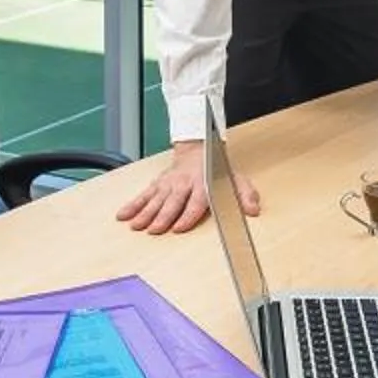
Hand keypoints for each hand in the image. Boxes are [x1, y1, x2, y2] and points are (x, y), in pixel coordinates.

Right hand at [115, 141, 260, 234]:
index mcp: (203, 184)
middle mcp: (184, 183)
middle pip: (172, 202)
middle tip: (154, 229)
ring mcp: (169, 183)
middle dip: (162, 216)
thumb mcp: (236, 180)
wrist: (199, 148)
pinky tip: (123, 215)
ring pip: (155, 199)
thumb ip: (245, 195)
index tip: (179, 228)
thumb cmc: (217, 170)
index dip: (187, 216)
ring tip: (135, 226)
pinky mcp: (158, 183)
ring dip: (145, 213)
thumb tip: (253, 209)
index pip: (195, 202)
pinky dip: (133, 204)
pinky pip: (144, 194)